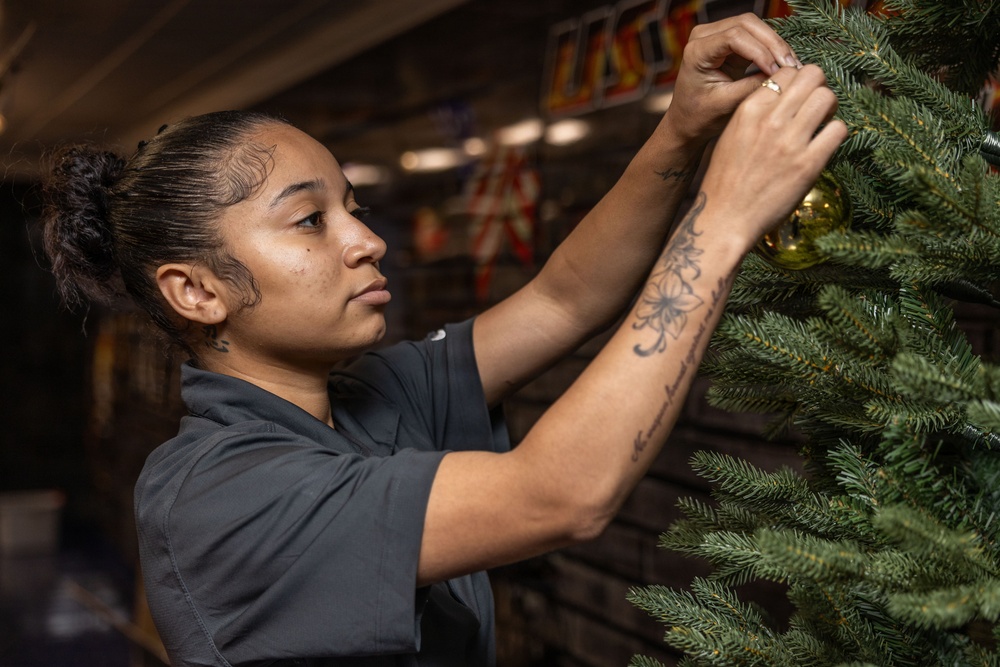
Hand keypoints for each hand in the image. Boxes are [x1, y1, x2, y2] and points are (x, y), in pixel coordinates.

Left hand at [664, 13, 802, 143]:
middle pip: (747, 24)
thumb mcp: (726, 104)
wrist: (687, 121)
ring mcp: (717, 34)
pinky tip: (785, 65)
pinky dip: (772, 49)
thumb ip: (752, 87)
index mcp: (697, 51)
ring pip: (755, 26)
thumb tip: (782, 75)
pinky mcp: (730, 41)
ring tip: (792, 66)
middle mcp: (704, 35)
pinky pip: (756, 36)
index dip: (760, 51)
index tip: (778, 71)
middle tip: (792, 66)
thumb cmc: (700, 116)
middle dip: (773, 44)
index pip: (734, 37)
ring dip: (776, 45)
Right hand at [697, 64, 847, 249]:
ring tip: (821, 123)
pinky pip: (838, 130)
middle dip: (818, 87)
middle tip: (814, 106)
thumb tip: (783, 98)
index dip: (796, 80)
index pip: (785, 71)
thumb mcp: (731, 136)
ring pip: (827, 97)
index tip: (796, 97)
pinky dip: (834, 134)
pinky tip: (822, 145)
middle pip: (812, 75)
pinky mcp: (808, 165)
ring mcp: (790, 142)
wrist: (723, 219)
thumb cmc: (725, 181)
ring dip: (829, 107)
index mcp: (748, 110)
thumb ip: (755, 113)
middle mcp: (770, 120)